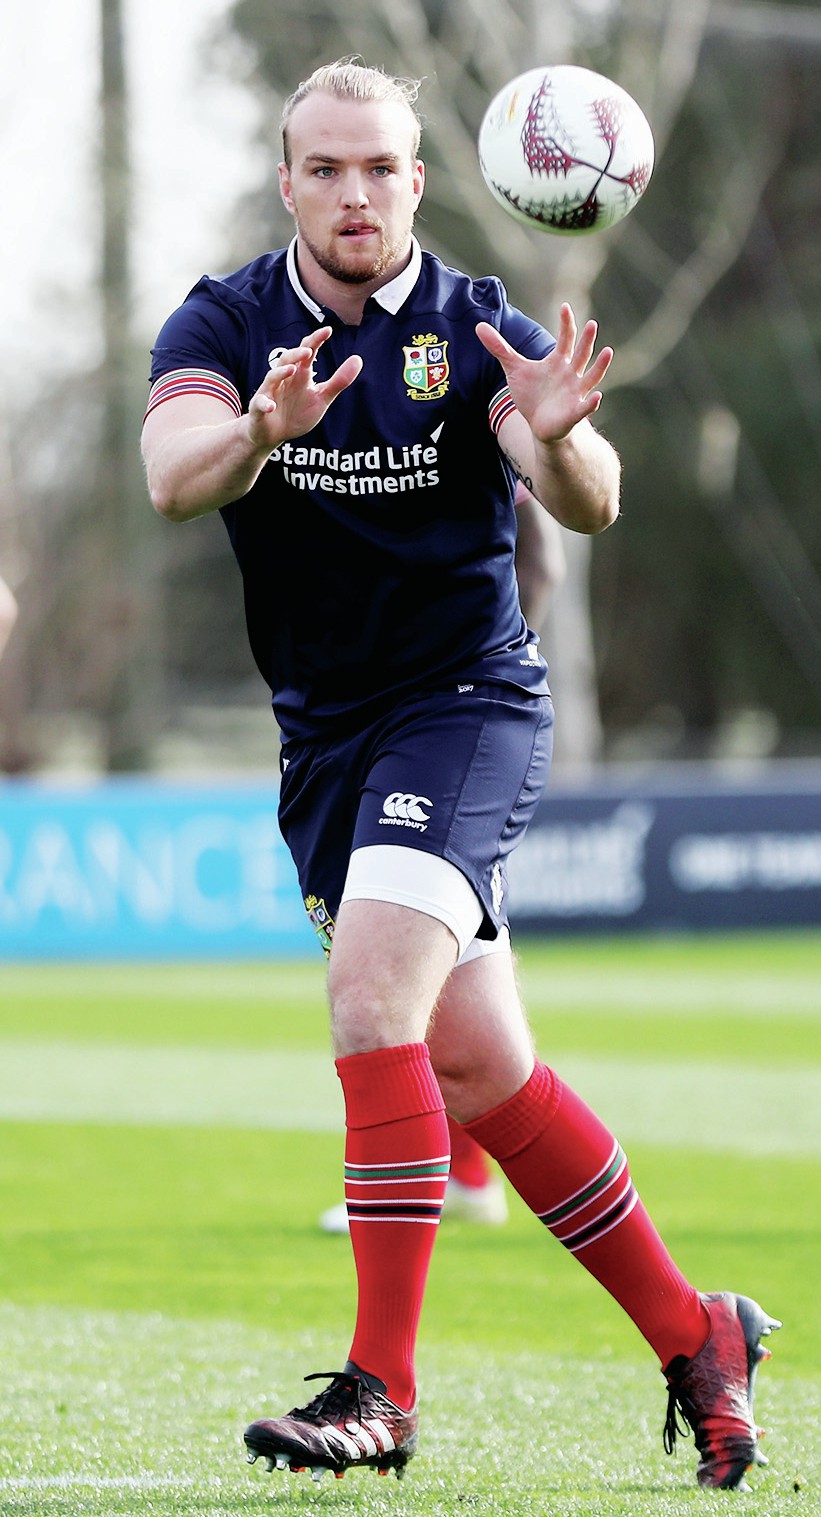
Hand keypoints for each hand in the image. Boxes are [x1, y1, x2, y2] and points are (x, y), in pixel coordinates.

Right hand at [246, 327, 362, 447]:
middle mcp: (284, 379)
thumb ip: (338, 380)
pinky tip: (271, 406)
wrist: (274, 434)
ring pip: (272, 377)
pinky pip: (260, 403)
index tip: (328, 330)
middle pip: (287, 359)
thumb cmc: (297, 413)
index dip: (316, 340)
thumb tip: (358, 359)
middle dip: (296, 354)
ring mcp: (270, 392)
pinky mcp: (260, 408)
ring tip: (292, 369)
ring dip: (280, 372)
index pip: (307, 352)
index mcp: (300, 374)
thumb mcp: (322, 397)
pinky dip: (265, 403)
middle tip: (309, 351)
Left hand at [476, 303, 612, 443]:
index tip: (565, 307)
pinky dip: (591, 403)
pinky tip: (597, 398)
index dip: (566, 323)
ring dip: (600, 366)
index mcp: (558, 361)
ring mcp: (575, 393)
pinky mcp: (574, 413)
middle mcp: (571, 374)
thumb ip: (500, 347)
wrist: (538, 424)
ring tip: (608, 352)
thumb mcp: (514, 369)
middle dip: (587, 340)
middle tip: (592, 324)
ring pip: (591, 377)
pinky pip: (585, 408)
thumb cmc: (531, 394)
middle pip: (581, 354)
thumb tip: (478, 326)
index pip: (566, 338)